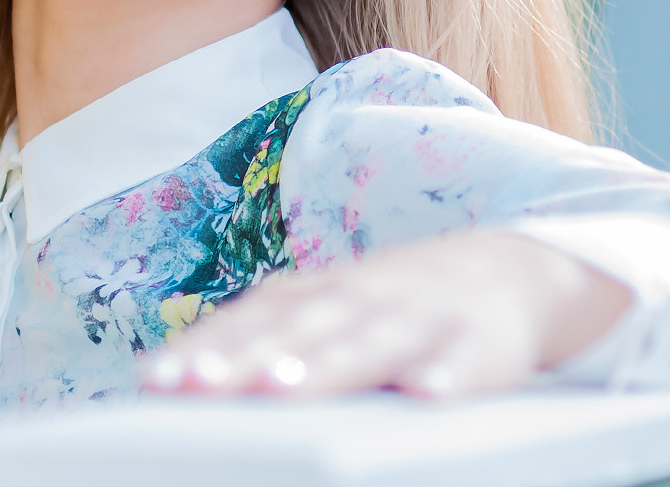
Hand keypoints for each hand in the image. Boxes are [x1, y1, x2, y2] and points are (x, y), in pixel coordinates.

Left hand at [139, 230, 631, 399]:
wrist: (512, 271)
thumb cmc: (395, 307)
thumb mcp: (331, 310)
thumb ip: (266, 337)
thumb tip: (174, 376)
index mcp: (320, 293)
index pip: (251, 321)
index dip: (206, 349)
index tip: (157, 382)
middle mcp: (363, 298)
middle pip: (299, 329)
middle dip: (248, 358)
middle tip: (202, 386)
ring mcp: (421, 318)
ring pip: (369, 343)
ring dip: (327, 365)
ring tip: (284, 390)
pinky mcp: (480, 344)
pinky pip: (463, 363)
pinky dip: (444, 377)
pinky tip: (425, 397)